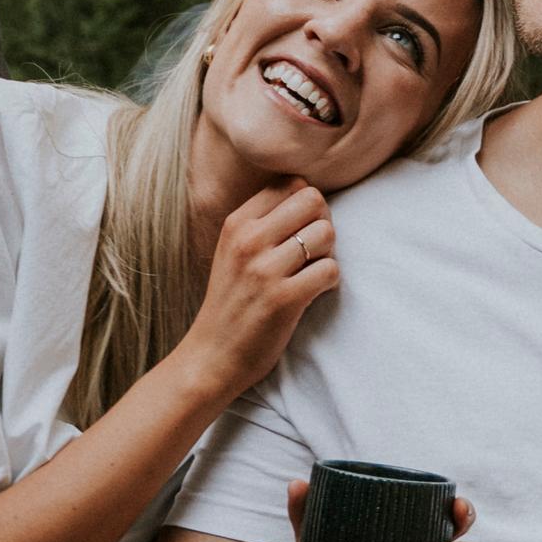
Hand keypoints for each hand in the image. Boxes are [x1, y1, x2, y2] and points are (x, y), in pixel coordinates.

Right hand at [183, 181, 339, 400]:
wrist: (211, 357)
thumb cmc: (231, 303)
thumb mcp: (233, 251)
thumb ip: (264, 223)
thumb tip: (314, 199)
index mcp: (236, 223)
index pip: (290, 183)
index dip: (307, 205)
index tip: (301, 231)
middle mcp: (248, 239)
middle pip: (313, 200)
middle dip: (322, 222)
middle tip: (314, 250)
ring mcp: (264, 269)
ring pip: (326, 233)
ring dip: (329, 253)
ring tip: (312, 273)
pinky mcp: (283, 299)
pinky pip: (330, 270)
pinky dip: (330, 281)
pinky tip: (313, 292)